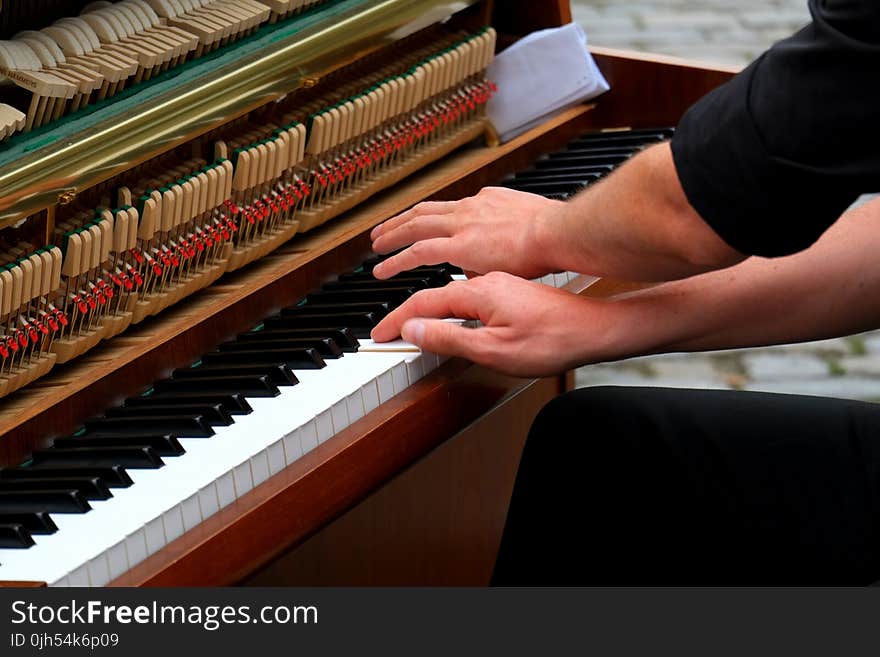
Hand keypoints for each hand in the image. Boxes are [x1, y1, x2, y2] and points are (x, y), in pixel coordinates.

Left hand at [370, 187, 566, 279]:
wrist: (558, 232)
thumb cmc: (555, 236)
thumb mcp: (527, 228)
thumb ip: (508, 238)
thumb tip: (498, 254)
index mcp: (488, 201)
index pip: (452, 209)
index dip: (433, 218)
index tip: (423, 224)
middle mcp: (471, 207)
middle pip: (426, 211)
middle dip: (401, 220)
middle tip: (383, 229)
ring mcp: (463, 223)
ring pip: (415, 226)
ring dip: (392, 236)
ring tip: (375, 247)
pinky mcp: (459, 244)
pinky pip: (418, 252)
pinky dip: (397, 260)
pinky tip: (383, 270)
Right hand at [370, 272, 619, 377]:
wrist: (595, 326)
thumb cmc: (552, 340)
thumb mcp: (496, 350)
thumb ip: (450, 338)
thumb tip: (413, 330)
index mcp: (478, 294)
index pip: (423, 305)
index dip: (397, 321)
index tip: (379, 334)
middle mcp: (486, 281)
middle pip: (432, 292)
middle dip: (403, 307)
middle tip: (384, 323)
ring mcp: (499, 283)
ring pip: (450, 287)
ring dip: (424, 297)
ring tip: (405, 307)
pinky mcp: (511, 288)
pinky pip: (467, 286)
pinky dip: (447, 295)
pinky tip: (449, 301)